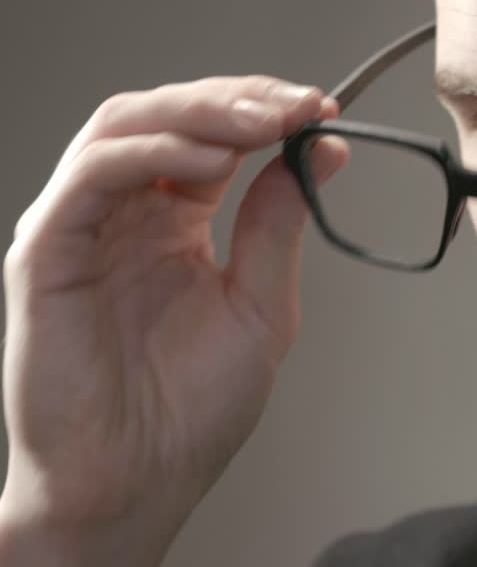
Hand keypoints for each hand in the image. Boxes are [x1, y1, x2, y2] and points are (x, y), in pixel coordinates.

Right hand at [0, 78, 346, 564]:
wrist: (138, 482)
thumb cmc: (190, 411)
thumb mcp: (261, 303)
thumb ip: (279, 223)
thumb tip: (325, 150)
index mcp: (173, 224)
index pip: (210, 135)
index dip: (263, 111)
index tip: (321, 107)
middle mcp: (124, 215)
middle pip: (167, 114)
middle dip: (237, 99)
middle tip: (296, 104)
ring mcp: (81, 227)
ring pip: (125, 126)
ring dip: (199, 112)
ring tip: (263, 122)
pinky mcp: (46, 252)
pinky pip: (92, 176)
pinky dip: (152, 153)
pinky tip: (212, 163)